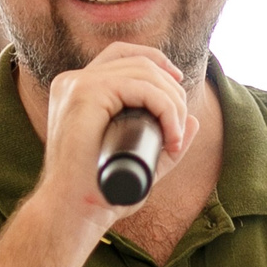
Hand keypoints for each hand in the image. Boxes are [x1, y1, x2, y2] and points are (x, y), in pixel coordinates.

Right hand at [29, 43, 197, 239]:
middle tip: (179, 129)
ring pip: (143, 72)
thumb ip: (166, 144)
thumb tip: (194, 121)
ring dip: (172, 102)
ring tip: (175, 137)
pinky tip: (171, 133)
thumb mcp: (140, 162)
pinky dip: (164, 107)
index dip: (156, 61)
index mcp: (78, 90)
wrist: (72, 212)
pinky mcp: (84, 94)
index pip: (122, 55)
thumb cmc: (100, 192)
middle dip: (171, 90)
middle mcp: (73, 81)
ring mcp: (76, 85)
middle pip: (138, 61)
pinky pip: (138, 87)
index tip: (178, 88)